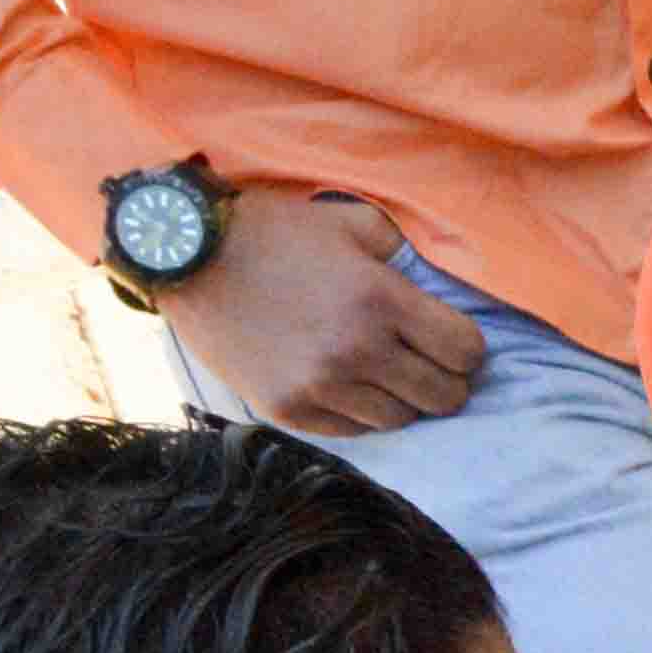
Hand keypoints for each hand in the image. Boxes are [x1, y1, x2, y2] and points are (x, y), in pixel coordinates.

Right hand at [162, 192, 486, 438]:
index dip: (466, 349)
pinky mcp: (290, 410)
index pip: (465, 352)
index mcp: (380, 300)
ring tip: (382, 373)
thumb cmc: (270, 232)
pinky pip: (355, 431)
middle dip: (445, 380)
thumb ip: (399, 250)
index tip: (450, 342)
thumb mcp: (347, 221)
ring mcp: (321, 386)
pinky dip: (359, 411)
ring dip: (401, 399)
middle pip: (444, 396)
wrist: (185, 258)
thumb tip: (431, 281)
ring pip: (401, 420)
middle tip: (426, 365)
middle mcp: (357, 350)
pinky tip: (345, 384)